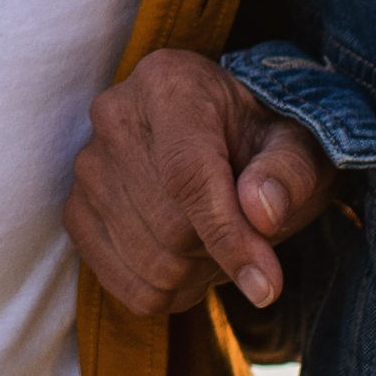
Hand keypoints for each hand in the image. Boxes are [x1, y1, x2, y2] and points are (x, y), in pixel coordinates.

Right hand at [67, 49, 337, 315]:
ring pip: (150, 264)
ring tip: (218, 239)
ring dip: (198, 273)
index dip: (228, 236)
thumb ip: (289, 172)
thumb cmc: (264, 142)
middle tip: (248, 232)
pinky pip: (127, 286)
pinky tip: (188, 257)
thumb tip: (262, 211)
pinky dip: (169, 290)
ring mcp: (87, 167)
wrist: (222, 139)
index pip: (187, 174)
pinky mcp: (76, 212)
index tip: (267, 284)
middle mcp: (114, 117)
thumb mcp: (299, 146)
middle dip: (222, 251)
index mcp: (168, 85)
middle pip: (171, 229)